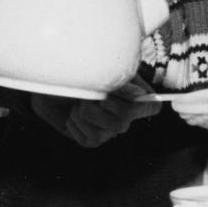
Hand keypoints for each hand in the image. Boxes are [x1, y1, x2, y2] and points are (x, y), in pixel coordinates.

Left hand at [31, 81, 159, 147]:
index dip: (142, 103)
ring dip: (84, 111)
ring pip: (103, 128)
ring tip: (79, 101)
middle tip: (89, 92)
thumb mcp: (100, 66)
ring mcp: (110, 131)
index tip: (119, 93)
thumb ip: (118, 72)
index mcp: (133, 95)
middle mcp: (127, 117)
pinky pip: (88, 137)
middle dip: (99, 102)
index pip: (153, 106)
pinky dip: (74, 122)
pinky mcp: (93, 141)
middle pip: (123, 118)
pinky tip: (73, 114)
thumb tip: (134, 76)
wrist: (54, 85)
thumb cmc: (80, 72)